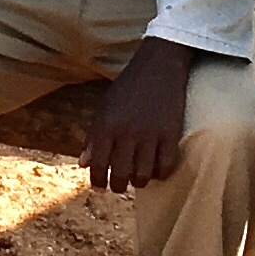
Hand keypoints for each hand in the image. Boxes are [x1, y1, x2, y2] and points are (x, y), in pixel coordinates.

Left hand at [85, 34, 195, 191]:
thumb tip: (83, 165)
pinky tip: (156, 169)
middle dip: (118, 186)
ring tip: (137, 177)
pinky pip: (166, 167)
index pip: (97, 165)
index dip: (97, 182)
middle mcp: (127, 132)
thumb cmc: (127, 89)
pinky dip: (160, 174)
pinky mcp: (171, 134)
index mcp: (106, 126)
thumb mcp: (103, 108)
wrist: (158, 67)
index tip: (100, 187)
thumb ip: (92, 137)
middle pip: (120, 175)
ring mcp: (150, 134)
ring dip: (139, 182)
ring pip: (143, 176)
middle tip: (120, 185)